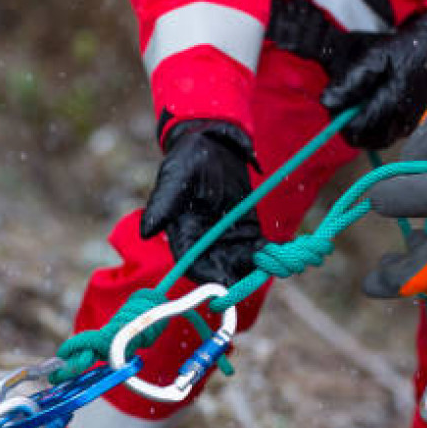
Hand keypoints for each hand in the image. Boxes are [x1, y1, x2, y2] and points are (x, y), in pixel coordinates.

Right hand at [140, 120, 264, 285]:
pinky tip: (281, 251)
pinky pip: (259, 249)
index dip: (208, 277)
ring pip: (241, 263)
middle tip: (254, 275)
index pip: (193, 265)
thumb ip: (162, 206)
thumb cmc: (187, 161)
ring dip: (256, 267)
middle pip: (220, 270)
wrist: (213, 145)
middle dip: (237, 276)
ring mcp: (228, 239)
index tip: (224, 282)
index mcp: (184, 236)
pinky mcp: (248, 231)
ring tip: (270, 262)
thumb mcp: (174, 180)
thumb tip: (146, 232)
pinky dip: (270, 253)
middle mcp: (206, 244)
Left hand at [320, 12, 426, 149]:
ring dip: (358, 128)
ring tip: (356, 104)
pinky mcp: (407, 126)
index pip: (355, 128)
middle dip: (347, 124)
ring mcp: (406, 125)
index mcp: (392, 102)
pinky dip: (371, 128)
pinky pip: (383, 138)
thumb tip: (327, 102)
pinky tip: (369, 108)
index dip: (339, 118)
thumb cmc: (401, 49)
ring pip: (371, 141)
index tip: (335, 100)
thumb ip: (350, 80)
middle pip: (361, 139)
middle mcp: (401, 120)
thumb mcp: (373, 56)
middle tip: (344, 102)